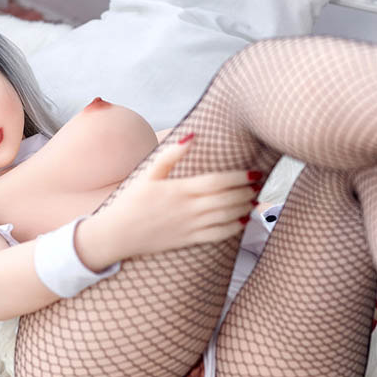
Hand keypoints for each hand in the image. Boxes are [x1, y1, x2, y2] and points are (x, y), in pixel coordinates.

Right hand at [103, 135, 260, 257]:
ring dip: (244, 207)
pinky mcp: (188, 241)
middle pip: (226, 199)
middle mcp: (187, 208)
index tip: (253, 172)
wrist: (116, 234)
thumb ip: (170, 155)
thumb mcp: (147, 174)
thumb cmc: (131, 202)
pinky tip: (243, 220)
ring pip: (225, 217)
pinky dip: (234, 228)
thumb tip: (192, 136)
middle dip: (246, 191)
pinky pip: (217, 235)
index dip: (239, 177)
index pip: (217, 181)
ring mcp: (189, 226)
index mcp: (179, 189)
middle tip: (259, 184)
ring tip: (254, 198)